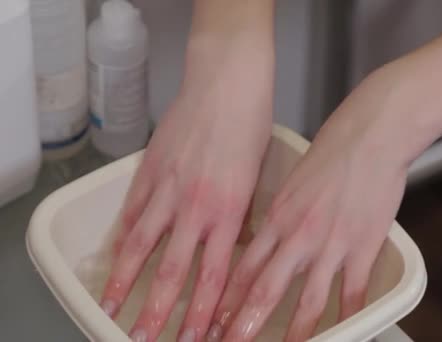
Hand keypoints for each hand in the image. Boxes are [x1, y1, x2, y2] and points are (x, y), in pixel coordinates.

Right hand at [99, 39, 273, 341]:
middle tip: (146, 339)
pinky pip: (131, 212)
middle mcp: (196, 207)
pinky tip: (115, 258)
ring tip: (113, 308)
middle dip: (160, 311)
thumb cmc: (250, 126)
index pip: (215, 275)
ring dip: (125, 281)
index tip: (198, 338)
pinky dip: (122, 238)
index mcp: (230, 211)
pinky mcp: (149, 170)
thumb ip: (242, 216)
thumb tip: (233, 244)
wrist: (227, 83)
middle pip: (174, 271)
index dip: (204, 311)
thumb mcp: (257, 177)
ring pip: (142, 246)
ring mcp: (168, 189)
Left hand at [206, 76, 411, 340]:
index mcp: (277, 216)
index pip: (243, 266)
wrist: (370, 134)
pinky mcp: (363, 245)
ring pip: (307, 299)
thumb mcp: (293, 182)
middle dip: (243, 324)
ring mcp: (331, 243)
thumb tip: (268, 235)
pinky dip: (348, 316)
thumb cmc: (333, 150)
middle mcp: (298, 234)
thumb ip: (280, 213)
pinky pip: (353, 290)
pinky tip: (344, 330)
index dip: (225, 299)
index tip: (212, 320)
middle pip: (264, 289)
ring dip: (293, 332)